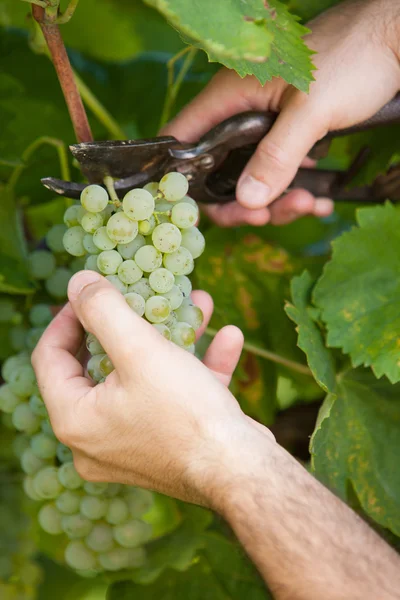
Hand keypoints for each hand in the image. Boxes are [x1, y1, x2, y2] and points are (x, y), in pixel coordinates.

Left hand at [32, 270, 274, 507]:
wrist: (242, 472)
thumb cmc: (185, 413)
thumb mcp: (141, 351)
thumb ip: (104, 311)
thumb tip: (78, 282)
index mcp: (76, 420)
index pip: (50, 358)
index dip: (68, 317)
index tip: (91, 292)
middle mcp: (97, 439)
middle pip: (101, 366)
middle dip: (133, 323)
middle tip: (143, 295)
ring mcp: (134, 445)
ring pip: (145, 379)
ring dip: (174, 340)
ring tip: (198, 305)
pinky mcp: (169, 447)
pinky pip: (175, 400)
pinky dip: (197, 369)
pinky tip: (228, 339)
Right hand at [162, 0, 399, 226]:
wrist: (394, 39)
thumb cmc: (352, 58)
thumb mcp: (311, 112)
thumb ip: (276, 156)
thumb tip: (246, 201)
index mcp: (231, 97)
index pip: (184, 139)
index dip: (182, 177)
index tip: (204, 210)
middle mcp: (241, 113)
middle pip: (219, 170)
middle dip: (241, 202)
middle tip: (266, 217)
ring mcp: (265, 126)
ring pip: (253, 177)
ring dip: (277, 200)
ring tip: (310, 204)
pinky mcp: (289, 136)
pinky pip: (281, 171)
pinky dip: (296, 190)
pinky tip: (320, 200)